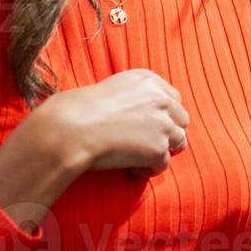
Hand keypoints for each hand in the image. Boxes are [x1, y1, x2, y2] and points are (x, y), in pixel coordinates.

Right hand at [41, 69, 189, 176]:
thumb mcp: (112, 89)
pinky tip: (130, 169)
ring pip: (178, 141)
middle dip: (167, 132)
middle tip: (144, 144)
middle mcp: (162, 100)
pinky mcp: (159, 149)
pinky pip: (163, 164)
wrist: (69, 129)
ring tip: (137, 158)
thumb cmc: (78, 110)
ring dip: (161, 151)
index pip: (174, 99)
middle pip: (181, 120)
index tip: (148, 126)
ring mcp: (163, 124)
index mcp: (149, 81)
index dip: (163, 115)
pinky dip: (148, 170)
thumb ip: (136, 97)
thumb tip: (146, 117)